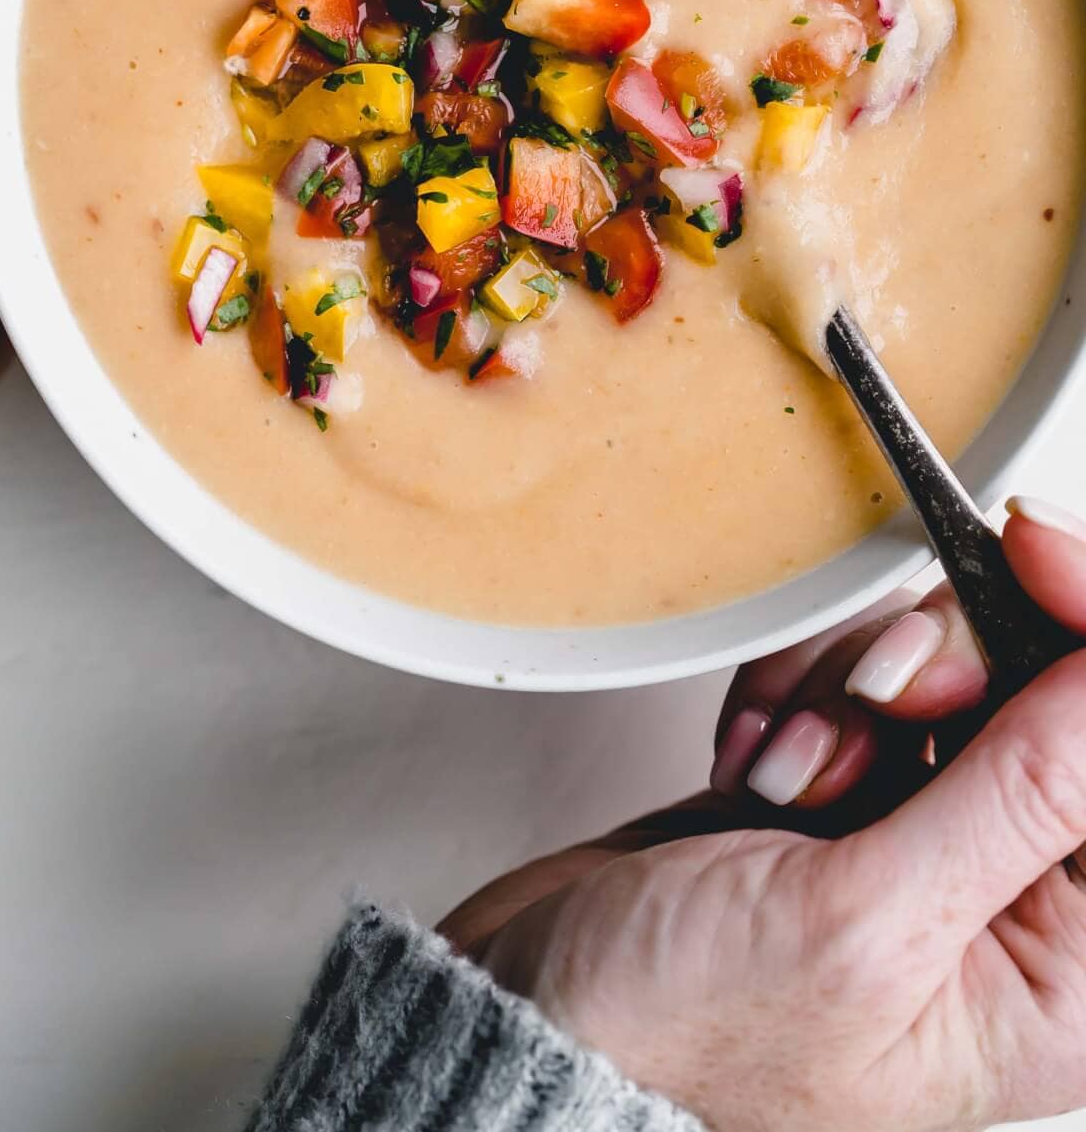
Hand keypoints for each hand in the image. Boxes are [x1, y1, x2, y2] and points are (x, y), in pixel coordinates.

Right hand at [442, 498, 1085, 1131]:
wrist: (546, 1016)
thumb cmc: (691, 1033)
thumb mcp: (867, 925)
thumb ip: (1016, 794)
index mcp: (1068, 971)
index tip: (1029, 546)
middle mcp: (1017, 901)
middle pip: (1041, 690)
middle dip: (943, 668)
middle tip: (872, 705)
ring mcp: (931, 837)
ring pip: (946, 667)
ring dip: (850, 689)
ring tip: (787, 774)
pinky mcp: (856, 790)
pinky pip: (864, 675)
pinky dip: (802, 693)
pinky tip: (755, 766)